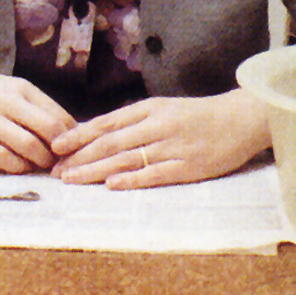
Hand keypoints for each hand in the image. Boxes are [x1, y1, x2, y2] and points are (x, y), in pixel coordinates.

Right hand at [0, 57, 75, 173]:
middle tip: (62, 163)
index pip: (59, 115)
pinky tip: (21, 168)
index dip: (72, 137)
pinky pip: (4, 159)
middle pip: (49, 130)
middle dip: (60, 152)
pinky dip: (18, 167)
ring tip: (43, 167)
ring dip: (41, 162)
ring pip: (29, 146)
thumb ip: (34, 107)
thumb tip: (67, 129)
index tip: (75, 150)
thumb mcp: (9, 89)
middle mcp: (8, 102)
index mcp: (21, 89)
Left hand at [49, 89, 270, 189]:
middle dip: (80, 157)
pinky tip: (112, 185)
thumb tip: (100, 135)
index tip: (55, 146)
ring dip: (96, 170)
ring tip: (73, 180)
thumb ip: (136, 121)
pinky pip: (155, 174)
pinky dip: (132, 179)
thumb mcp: (164, 109)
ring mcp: (171, 146)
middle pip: (110, 142)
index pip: (106, 122)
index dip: (79, 135)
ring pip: (126, 158)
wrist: (240, 118)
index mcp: (149, 109)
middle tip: (57, 171)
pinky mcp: (187, 166)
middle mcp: (156, 125)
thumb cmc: (199, 115)